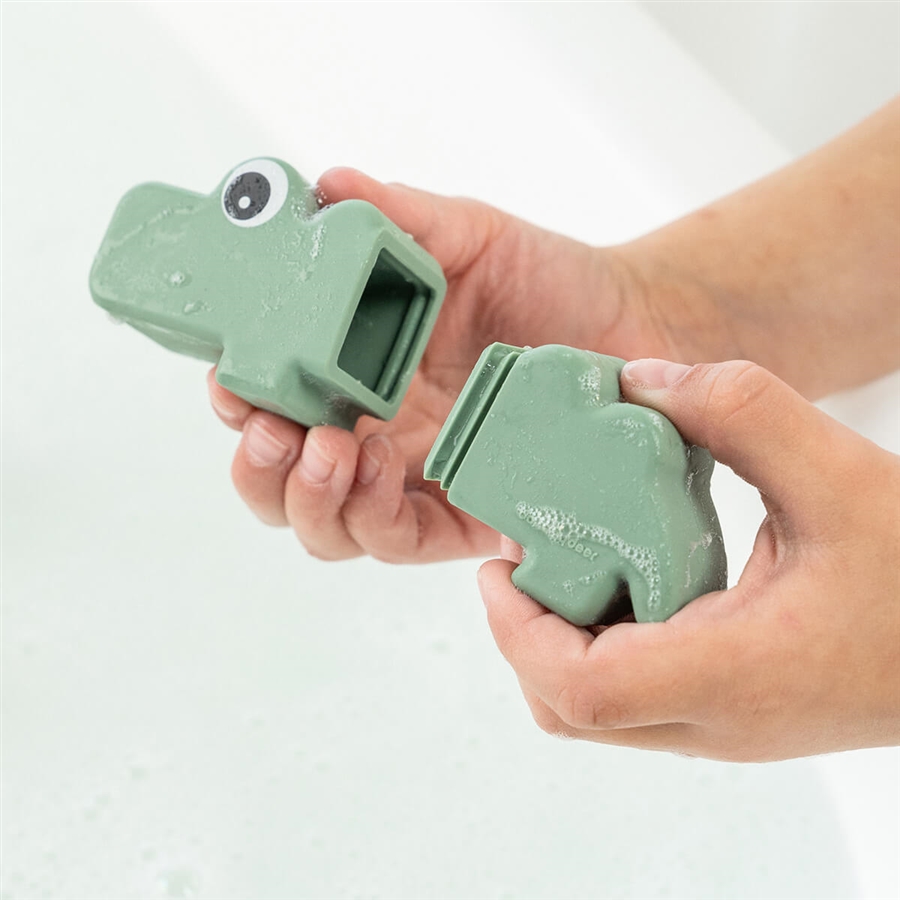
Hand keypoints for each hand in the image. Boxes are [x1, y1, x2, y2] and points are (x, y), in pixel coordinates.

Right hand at [208, 169, 704, 562]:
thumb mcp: (465, 235)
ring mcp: (416, 480)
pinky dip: (371, 515)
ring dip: (308, 497)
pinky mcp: (464, 515)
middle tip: (270, 429)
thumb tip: (325, 188)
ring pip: (326, 527)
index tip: (228, 377)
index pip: (271, 401)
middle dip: (259, 466)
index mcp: (356, 373)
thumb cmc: (546, 279)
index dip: (236, 401)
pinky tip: (378, 470)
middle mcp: (375, 433)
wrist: (630, 319)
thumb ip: (397, 217)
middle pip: (281, 481)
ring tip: (330, 448)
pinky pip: (397, 539)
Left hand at [479, 359, 899, 760]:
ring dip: (560, 638)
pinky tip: (627, 572)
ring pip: (599, 709)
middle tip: (527, 553)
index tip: (498, 564)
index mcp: (733, 674)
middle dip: (524, 633)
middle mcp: (717, 720)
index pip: (581, 690)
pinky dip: (604, 641)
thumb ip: (741, 410)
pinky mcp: (735, 711)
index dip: (516, 632)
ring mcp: (725, 726)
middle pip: (568, 709)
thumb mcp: (843, 474)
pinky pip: (637, 695)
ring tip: (570, 555)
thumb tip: (641, 381)